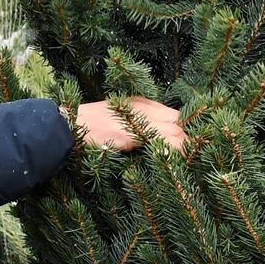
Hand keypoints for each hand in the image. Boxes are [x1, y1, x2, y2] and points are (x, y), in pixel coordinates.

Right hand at [67, 97, 185, 153]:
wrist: (66, 126)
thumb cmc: (89, 126)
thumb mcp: (118, 118)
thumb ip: (138, 124)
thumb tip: (158, 139)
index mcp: (141, 103)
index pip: (175, 114)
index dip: (187, 128)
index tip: (195, 142)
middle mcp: (143, 107)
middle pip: (179, 121)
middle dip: (190, 138)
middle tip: (198, 155)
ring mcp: (137, 120)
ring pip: (175, 131)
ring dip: (186, 146)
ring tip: (194, 160)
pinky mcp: (129, 134)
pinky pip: (159, 141)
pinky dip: (172, 151)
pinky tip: (178, 160)